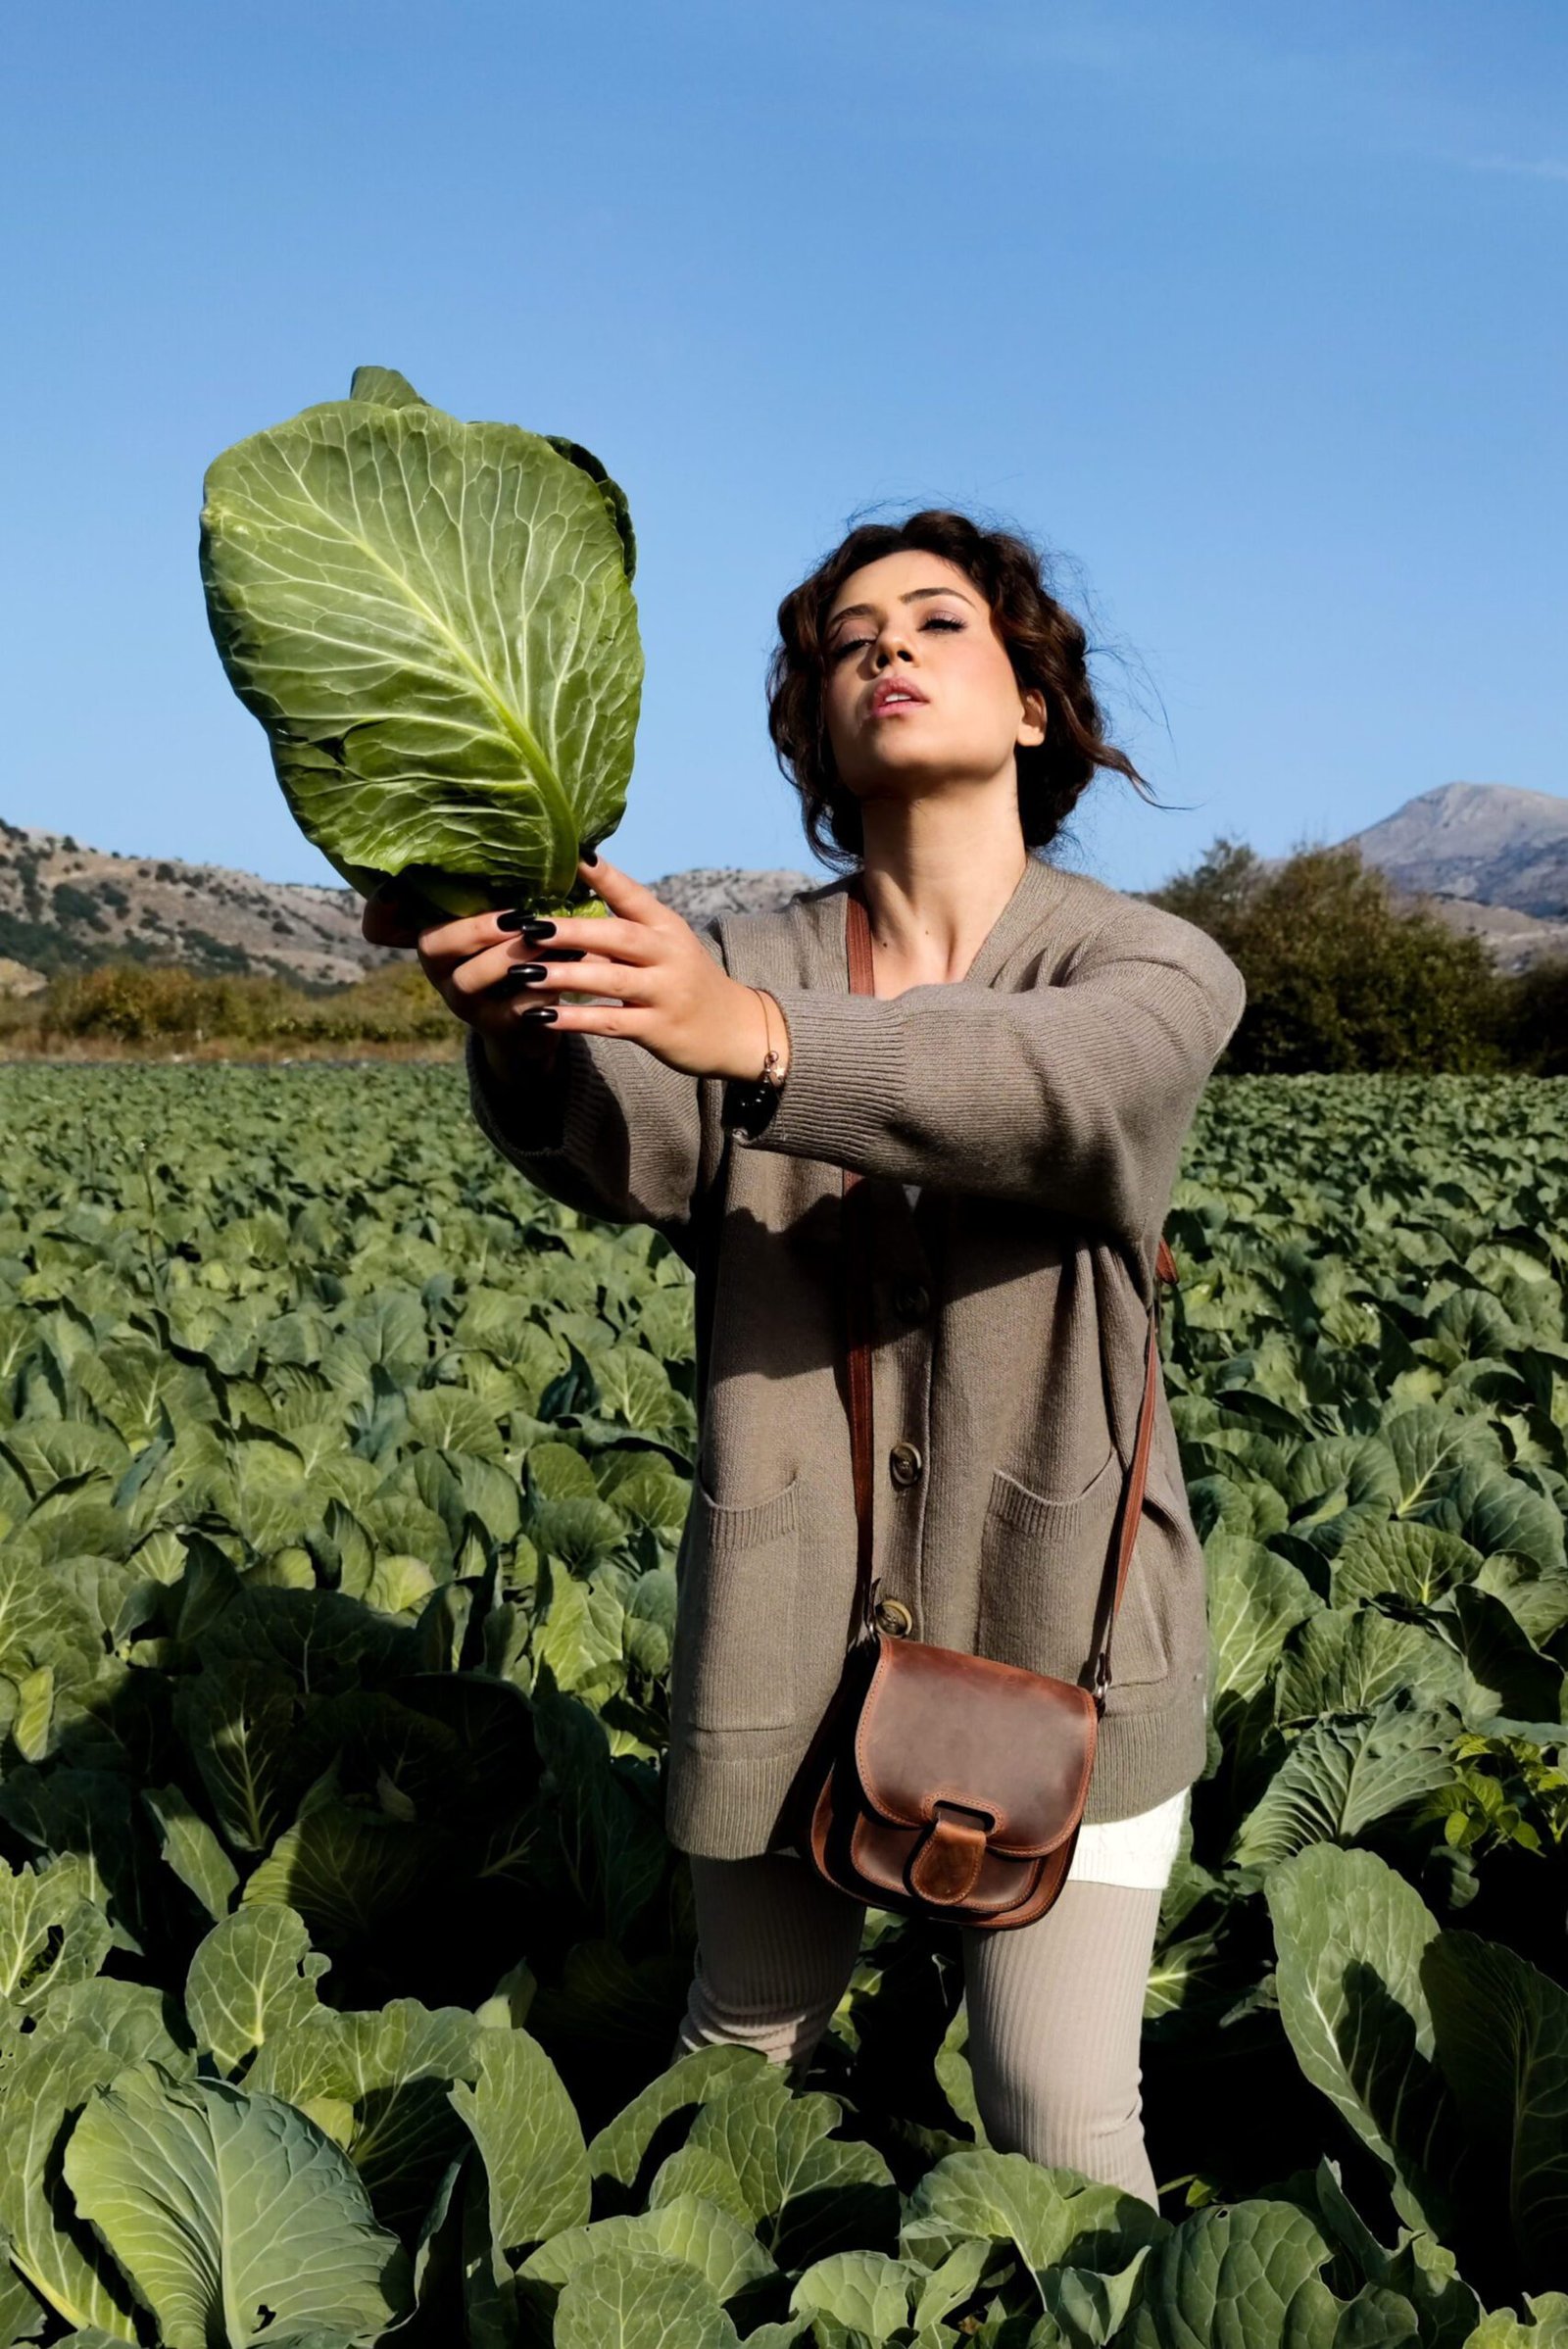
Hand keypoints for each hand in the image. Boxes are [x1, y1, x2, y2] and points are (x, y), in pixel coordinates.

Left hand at [496, 854, 787, 1080]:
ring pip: (611, 981)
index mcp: (667, 927)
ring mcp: (666, 993)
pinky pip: (611, 1023)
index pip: (633, 895)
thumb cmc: (684, 981)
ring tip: (523, 971)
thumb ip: (620, 930)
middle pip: (618, 937)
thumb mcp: (663, 947)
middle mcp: (669, 955)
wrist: (734, 1030)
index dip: (604, 876)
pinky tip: (542, 1015)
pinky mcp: (659, 1029)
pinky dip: (576, 1018)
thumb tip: (561, 910)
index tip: (570, 855)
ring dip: (565, 975)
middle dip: (572, 931)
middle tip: (529, 926)